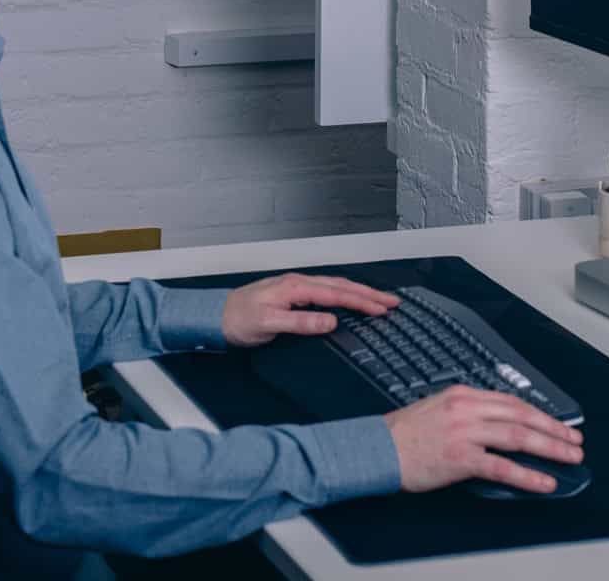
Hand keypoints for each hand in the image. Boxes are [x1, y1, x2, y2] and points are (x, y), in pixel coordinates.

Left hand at [221, 273, 399, 347]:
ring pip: (335, 287)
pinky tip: (350, 301)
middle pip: (341, 286)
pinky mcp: (293, 295)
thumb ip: (300, 322)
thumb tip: (330, 321)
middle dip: (369, 294)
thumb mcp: (268, 324)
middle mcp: (298, 283)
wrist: (215, 316)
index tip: (384, 309)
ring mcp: (296, 288)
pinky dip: (344, 295)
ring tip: (380, 300)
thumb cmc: (238, 319)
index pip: (337, 293)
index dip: (363, 302)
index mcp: (295, 287)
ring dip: (359, 293)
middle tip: (393, 302)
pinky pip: (326, 292)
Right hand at [383, 385, 584, 494]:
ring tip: (569, 457)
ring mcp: (464, 432)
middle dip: (553, 428)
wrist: (376, 449)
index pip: (511, 401)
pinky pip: (502, 465)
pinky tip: (544, 482)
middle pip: (522, 415)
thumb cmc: (403, 434)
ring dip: (550, 447)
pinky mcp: (460, 457)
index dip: (540, 413)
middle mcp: (467, 409)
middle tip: (574, 440)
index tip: (557, 424)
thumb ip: (467, 413)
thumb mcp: (437, 409)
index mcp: (462, 395)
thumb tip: (497, 426)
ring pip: (518, 436)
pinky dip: (528, 475)